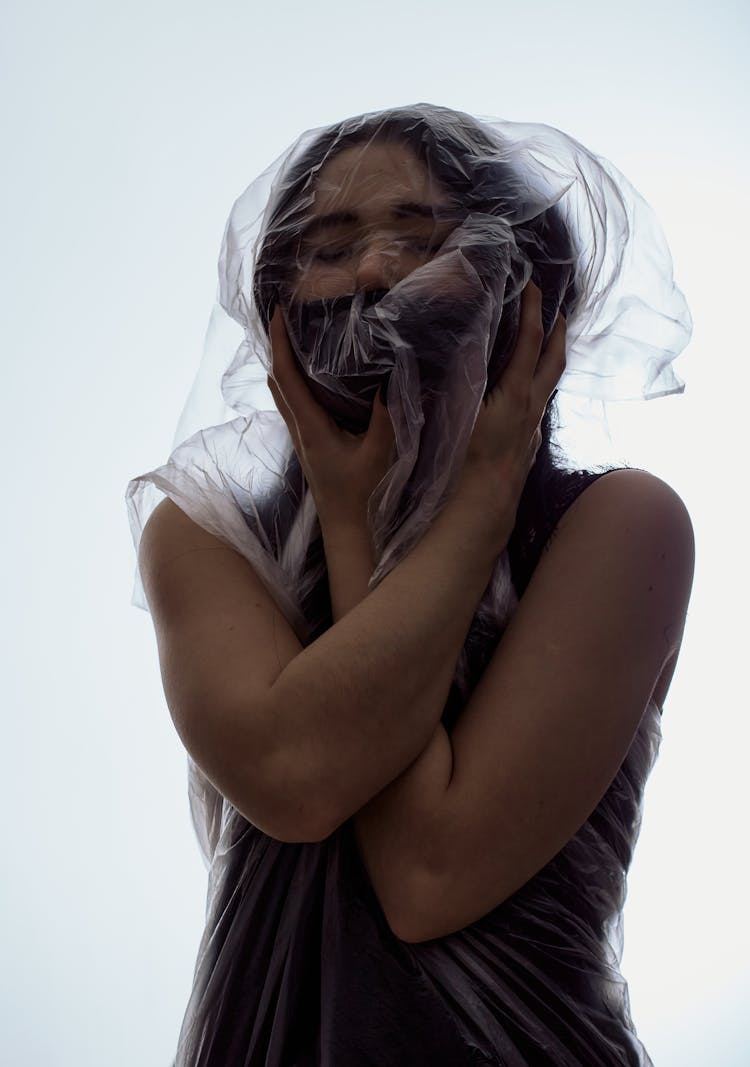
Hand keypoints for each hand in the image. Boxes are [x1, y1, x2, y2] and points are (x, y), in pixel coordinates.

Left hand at [267, 307, 395, 530]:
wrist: (348, 531)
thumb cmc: (363, 497)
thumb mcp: (380, 456)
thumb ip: (386, 418)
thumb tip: (390, 379)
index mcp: (311, 429)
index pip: (285, 377)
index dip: (279, 342)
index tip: (278, 312)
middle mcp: (299, 431)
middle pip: (275, 381)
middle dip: (276, 345)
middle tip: (286, 315)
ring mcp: (301, 439)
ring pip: (281, 393)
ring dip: (283, 363)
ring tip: (297, 336)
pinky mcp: (309, 445)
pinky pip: (294, 404)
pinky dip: (295, 381)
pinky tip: (313, 374)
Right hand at [460, 280, 566, 504]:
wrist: (482, 509)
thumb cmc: (463, 463)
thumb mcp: (456, 413)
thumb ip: (457, 378)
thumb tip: (456, 345)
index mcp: (515, 394)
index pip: (529, 341)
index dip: (532, 310)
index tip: (533, 284)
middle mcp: (532, 408)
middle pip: (554, 359)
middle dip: (557, 329)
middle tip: (556, 305)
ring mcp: (534, 428)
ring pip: (549, 383)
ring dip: (549, 358)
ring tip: (544, 341)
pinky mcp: (529, 444)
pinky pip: (539, 403)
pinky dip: (537, 384)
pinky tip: (524, 388)